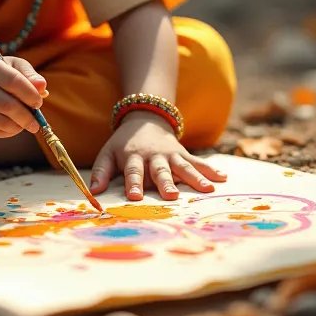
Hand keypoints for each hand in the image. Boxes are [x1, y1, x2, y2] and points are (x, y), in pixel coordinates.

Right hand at [0, 55, 47, 137]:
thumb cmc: (2, 73)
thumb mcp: (16, 66)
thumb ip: (31, 75)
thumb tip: (42, 87)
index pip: (13, 82)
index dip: (30, 94)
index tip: (39, 102)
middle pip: (8, 106)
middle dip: (27, 116)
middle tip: (37, 122)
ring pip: (3, 122)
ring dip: (20, 125)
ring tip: (27, 123)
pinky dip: (11, 131)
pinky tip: (14, 124)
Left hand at [90, 113, 226, 200]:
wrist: (144, 118)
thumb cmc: (124, 144)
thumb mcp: (108, 153)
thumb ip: (101, 172)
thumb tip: (93, 193)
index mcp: (133, 157)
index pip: (132, 171)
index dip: (133, 183)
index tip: (135, 197)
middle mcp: (153, 156)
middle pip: (160, 170)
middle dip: (165, 183)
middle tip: (171, 195)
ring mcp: (170, 154)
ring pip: (183, 167)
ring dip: (195, 178)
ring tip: (207, 189)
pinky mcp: (183, 153)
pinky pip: (198, 162)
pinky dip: (210, 169)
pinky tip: (223, 179)